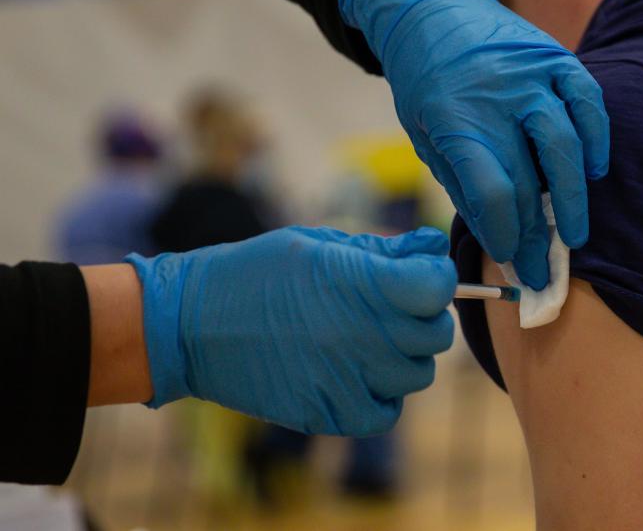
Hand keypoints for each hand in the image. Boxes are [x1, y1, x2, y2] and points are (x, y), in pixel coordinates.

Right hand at [125, 226, 455, 435]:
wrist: (190, 324)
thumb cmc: (257, 271)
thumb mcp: (320, 243)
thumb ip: (383, 248)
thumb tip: (432, 247)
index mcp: (358, 283)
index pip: (438, 286)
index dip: (437, 277)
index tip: (422, 274)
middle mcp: (359, 333)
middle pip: (435, 334)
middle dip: (424, 316)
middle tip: (395, 306)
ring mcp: (345, 377)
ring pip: (416, 374)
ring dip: (404, 356)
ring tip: (370, 338)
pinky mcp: (326, 412)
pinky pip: (385, 412)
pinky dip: (382, 396)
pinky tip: (359, 372)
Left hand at [340, 0, 609, 289]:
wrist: (433, 8)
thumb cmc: (425, 81)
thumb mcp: (424, 134)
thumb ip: (462, 182)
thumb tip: (499, 236)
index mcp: (454, 118)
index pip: (492, 191)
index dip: (505, 234)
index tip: (511, 259)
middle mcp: (496, 95)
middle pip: (530, 179)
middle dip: (538, 234)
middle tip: (546, 270)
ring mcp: (531, 73)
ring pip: (566, 144)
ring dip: (573, 198)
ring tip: (574, 235)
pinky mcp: (556, 57)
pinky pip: (588, 102)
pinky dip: (596, 140)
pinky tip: (593, 171)